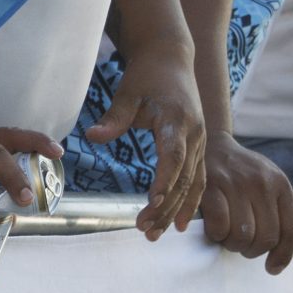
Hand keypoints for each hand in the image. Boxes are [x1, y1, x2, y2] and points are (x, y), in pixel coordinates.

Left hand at [82, 42, 204, 238]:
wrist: (171, 58)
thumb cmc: (146, 75)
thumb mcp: (128, 93)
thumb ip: (113, 118)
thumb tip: (91, 136)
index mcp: (176, 119)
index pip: (174, 156)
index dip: (165, 182)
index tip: (151, 205)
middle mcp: (194, 132)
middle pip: (184, 177)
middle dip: (166, 207)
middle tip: (145, 230)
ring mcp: (200, 140)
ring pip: (193, 183)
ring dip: (176, 211)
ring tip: (156, 234)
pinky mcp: (200, 146)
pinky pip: (199, 180)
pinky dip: (190, 202)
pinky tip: (180, 224)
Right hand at [197, 133, 292, 273]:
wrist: (212, 145)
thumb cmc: (244, 172)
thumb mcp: (271, 183)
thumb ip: (288, 210)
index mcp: (280, 184)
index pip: (292, 229)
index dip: (285, 255)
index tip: (272, 268)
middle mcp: (262, 182)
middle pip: (267, 238)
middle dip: (254, 251)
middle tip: (245, 246)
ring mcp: (236, 184)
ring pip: (243, 237)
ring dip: (234, 245)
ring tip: (230, 236)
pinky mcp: (211, 187)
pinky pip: (219, 228)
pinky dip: (217, 236)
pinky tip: (216, 229)